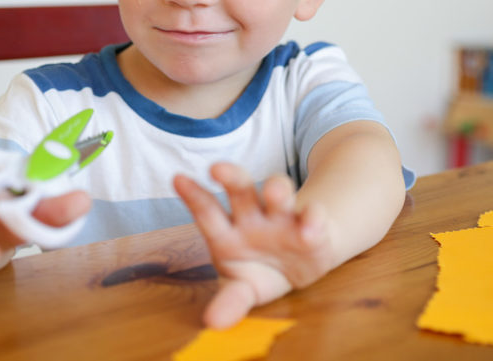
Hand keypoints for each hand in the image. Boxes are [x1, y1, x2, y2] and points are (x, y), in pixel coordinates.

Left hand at [174, 162, 334, 328]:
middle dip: (231, 177)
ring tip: (275, 191)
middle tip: (218, 168)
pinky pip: (313, 215)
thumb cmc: (261, 270)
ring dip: (277, 189)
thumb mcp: (243, 288)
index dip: (194, 197)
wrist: (301, 262)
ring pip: (279, 193)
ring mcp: (283, 216)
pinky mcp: (312, 224)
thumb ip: (230, 301)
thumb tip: (212, 323)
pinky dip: (313, 218)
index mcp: (228, 231)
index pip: (208, 212)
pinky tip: (312, 225)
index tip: (178, 179)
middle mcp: (253, 216)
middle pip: (241, 191)